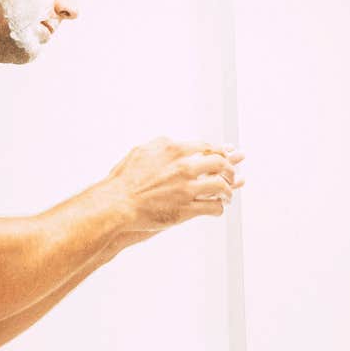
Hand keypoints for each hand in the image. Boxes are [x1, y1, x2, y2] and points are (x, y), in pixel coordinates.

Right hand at [105, 137, 244, 230]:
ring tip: (227, 195)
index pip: (206, 147)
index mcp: (174, 149)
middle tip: (231, 175)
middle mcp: (184, 167)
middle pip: (219, 163)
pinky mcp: (186, 209)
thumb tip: (173, 141)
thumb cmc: (125, 179)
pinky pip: (212, 207)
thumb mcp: (142, 150)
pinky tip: (218, 208)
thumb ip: (161, 144)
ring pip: (220, 186)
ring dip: (227, 191)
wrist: (117, 203)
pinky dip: (218, 208)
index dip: (220, 152)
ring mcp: (186, 189)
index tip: (227, 155)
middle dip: (229, 169)